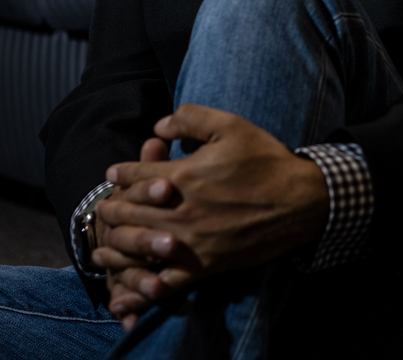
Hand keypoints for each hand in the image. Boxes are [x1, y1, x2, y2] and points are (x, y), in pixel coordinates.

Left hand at [94, 104, 329, 321]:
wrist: (300, 201)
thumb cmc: (266, 160)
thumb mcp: (230, 125)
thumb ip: (190, 119)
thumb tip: (159, 126)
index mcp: (182, 176)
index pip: (135, 176)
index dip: (120, 173)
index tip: (113, 174)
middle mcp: (180, 211)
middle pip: (130, 212)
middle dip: (112, 210)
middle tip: (103, 210)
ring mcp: (191, 242)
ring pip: (139, 247)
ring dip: (118, 246)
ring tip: (105, 247)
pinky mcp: (204, 265)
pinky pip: (166, 281)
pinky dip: (145, 285)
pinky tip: (134, 284)